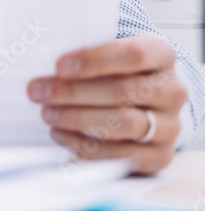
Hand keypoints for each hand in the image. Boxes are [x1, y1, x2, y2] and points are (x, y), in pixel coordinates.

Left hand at [27, 37, 187, 174]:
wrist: (141, 103)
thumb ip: (83, 56)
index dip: (95, 60)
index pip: (134, 55)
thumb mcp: (104, 54)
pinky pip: (122, 155)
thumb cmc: (112, 73)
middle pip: (123, 91)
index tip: (59, 66)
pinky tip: (60, 135)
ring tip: (47, 114)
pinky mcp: (159, 156)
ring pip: (124, 123)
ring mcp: (169, 126)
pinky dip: (86, 147)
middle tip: (37, 92)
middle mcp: (172, 91)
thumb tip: (40, 58)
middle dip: (73, 92)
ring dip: (77, 119)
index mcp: (161, 56)